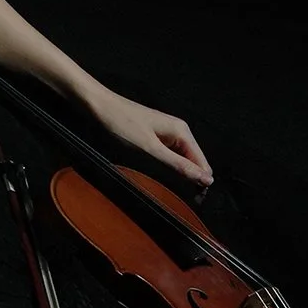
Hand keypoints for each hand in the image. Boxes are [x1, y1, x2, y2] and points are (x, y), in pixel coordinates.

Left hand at [80, 85, 212, 188]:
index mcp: (182, 132)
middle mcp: (179, 130)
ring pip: (182, 159)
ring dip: (180, 174)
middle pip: (194, 161)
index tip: (196, 201)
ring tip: (175, 191)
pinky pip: (170, 155)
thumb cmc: (123, 125)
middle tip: (185, 199)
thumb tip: (207, 179)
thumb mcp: (151, 150)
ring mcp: (167, 133)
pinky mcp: (156, 135)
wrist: (100, 106)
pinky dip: (169, 166)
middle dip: (192, 179)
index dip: (201, 182)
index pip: (203, 163)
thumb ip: (179, 165)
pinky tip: (163, 176)